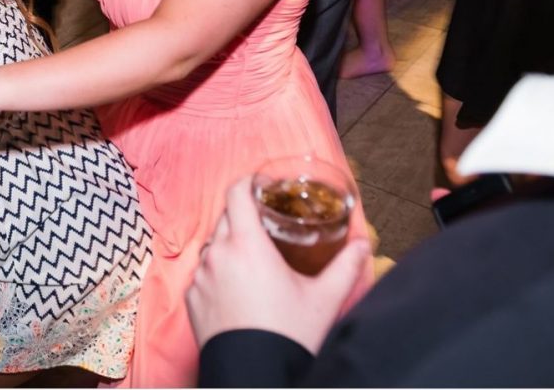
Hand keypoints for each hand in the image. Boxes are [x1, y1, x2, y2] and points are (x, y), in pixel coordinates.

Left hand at [186, 176, 369, 353]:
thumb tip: (363, 246)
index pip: (236, 193)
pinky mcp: (191, 300)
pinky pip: (202, 274)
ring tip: (254, 263)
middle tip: (267, 228)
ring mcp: (200, 278)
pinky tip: (238, 290)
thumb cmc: (289, 335)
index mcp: (247, 244)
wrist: (256, 375)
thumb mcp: (324, 299)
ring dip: (230, 247)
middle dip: (244, 217)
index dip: (248, 184)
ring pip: (213, 247)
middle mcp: (217, 254)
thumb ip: (346, 267)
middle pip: (225, 218)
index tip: (261, 186)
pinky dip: (217, 274)